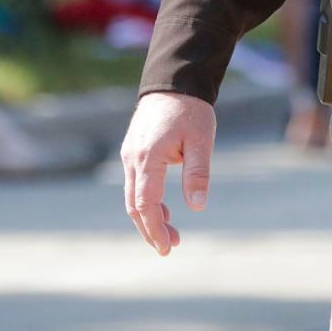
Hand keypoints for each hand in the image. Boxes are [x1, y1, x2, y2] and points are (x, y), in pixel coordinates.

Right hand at [120, 91, 215, 255]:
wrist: (173, 82)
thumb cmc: (190, 110)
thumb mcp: (201, 141)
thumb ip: (197, 173)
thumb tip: (197, 206)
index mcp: (147, 157)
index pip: (145, 203)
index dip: (154, 228)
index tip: (166, 247)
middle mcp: (132, 159)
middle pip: (135, 205)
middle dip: (150, 229)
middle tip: (170, 248)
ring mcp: (130, 155)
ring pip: (133, 196)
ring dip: (149, 217)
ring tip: (171, 234)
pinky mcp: (133, 152)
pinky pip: (136, 184)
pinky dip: (147, 201)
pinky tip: (164, 211)